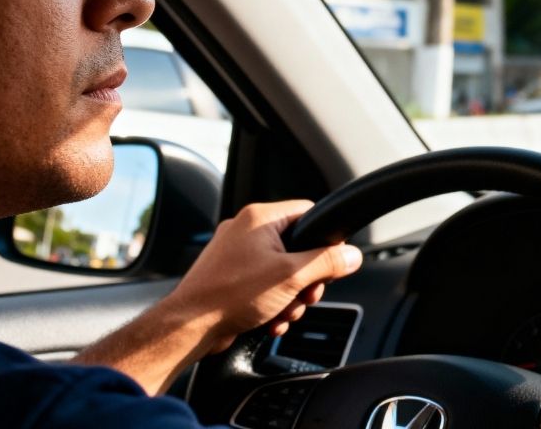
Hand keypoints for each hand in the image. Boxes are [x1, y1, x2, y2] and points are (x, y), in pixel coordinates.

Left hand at [163, 200, 362, 352]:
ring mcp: (235, 254)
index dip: (324, 238)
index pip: (308, 213)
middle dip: (306, 279)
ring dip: (290, 296)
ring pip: (283, 271)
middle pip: (298, 247)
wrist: (188, 328)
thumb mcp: (292, 276)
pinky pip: (264, 285)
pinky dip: (272, 303)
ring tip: (282, 312)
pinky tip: (270, 320)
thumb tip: (352, 255)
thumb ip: (327, 262)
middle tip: (305, 295)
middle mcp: (245, 230)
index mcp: (260, 218)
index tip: (330, 260)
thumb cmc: (230, 296)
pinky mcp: (229, 277)